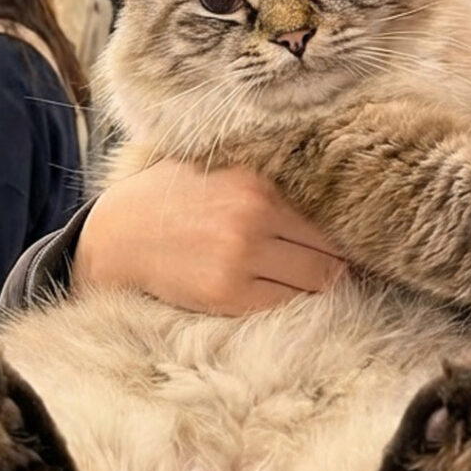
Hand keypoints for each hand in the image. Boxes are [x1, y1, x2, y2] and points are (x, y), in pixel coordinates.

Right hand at [75, 160, 346, 315]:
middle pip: (329, 253)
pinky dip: (287, 297)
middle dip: (335, 260)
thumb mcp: (220, 168)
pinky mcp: (227, 296)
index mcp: (256, 183)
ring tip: (308, 275)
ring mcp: (240, 262)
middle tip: (336, 262)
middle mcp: (253, 220)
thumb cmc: (172, 196)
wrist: (118, 235)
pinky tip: (277, 286)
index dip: (343, 230)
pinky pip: (283, 302)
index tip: (352, 237)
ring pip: (314, 282)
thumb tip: (329, 189)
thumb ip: (266, 178)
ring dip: (314, 281)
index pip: (327, 216)